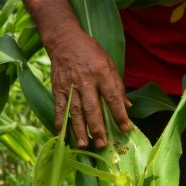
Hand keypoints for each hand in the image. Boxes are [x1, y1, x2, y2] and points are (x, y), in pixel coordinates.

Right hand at [48, 27, 131, 147]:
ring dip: (80, 129)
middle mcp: (86, 80)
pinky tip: (62, 134)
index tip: (126, 128)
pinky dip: (60, 121)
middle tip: (102, 144)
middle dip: (97, 127)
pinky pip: (60, 107)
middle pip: (92, 107)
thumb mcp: (109, 63)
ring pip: (76, 110)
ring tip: (84, 145)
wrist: (65, 40)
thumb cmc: (90, 52)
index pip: (113, 97)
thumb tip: (127, 106)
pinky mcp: (58, 88)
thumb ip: (118, 86)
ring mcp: (70, 85)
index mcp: (102, 73)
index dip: (120, 114)